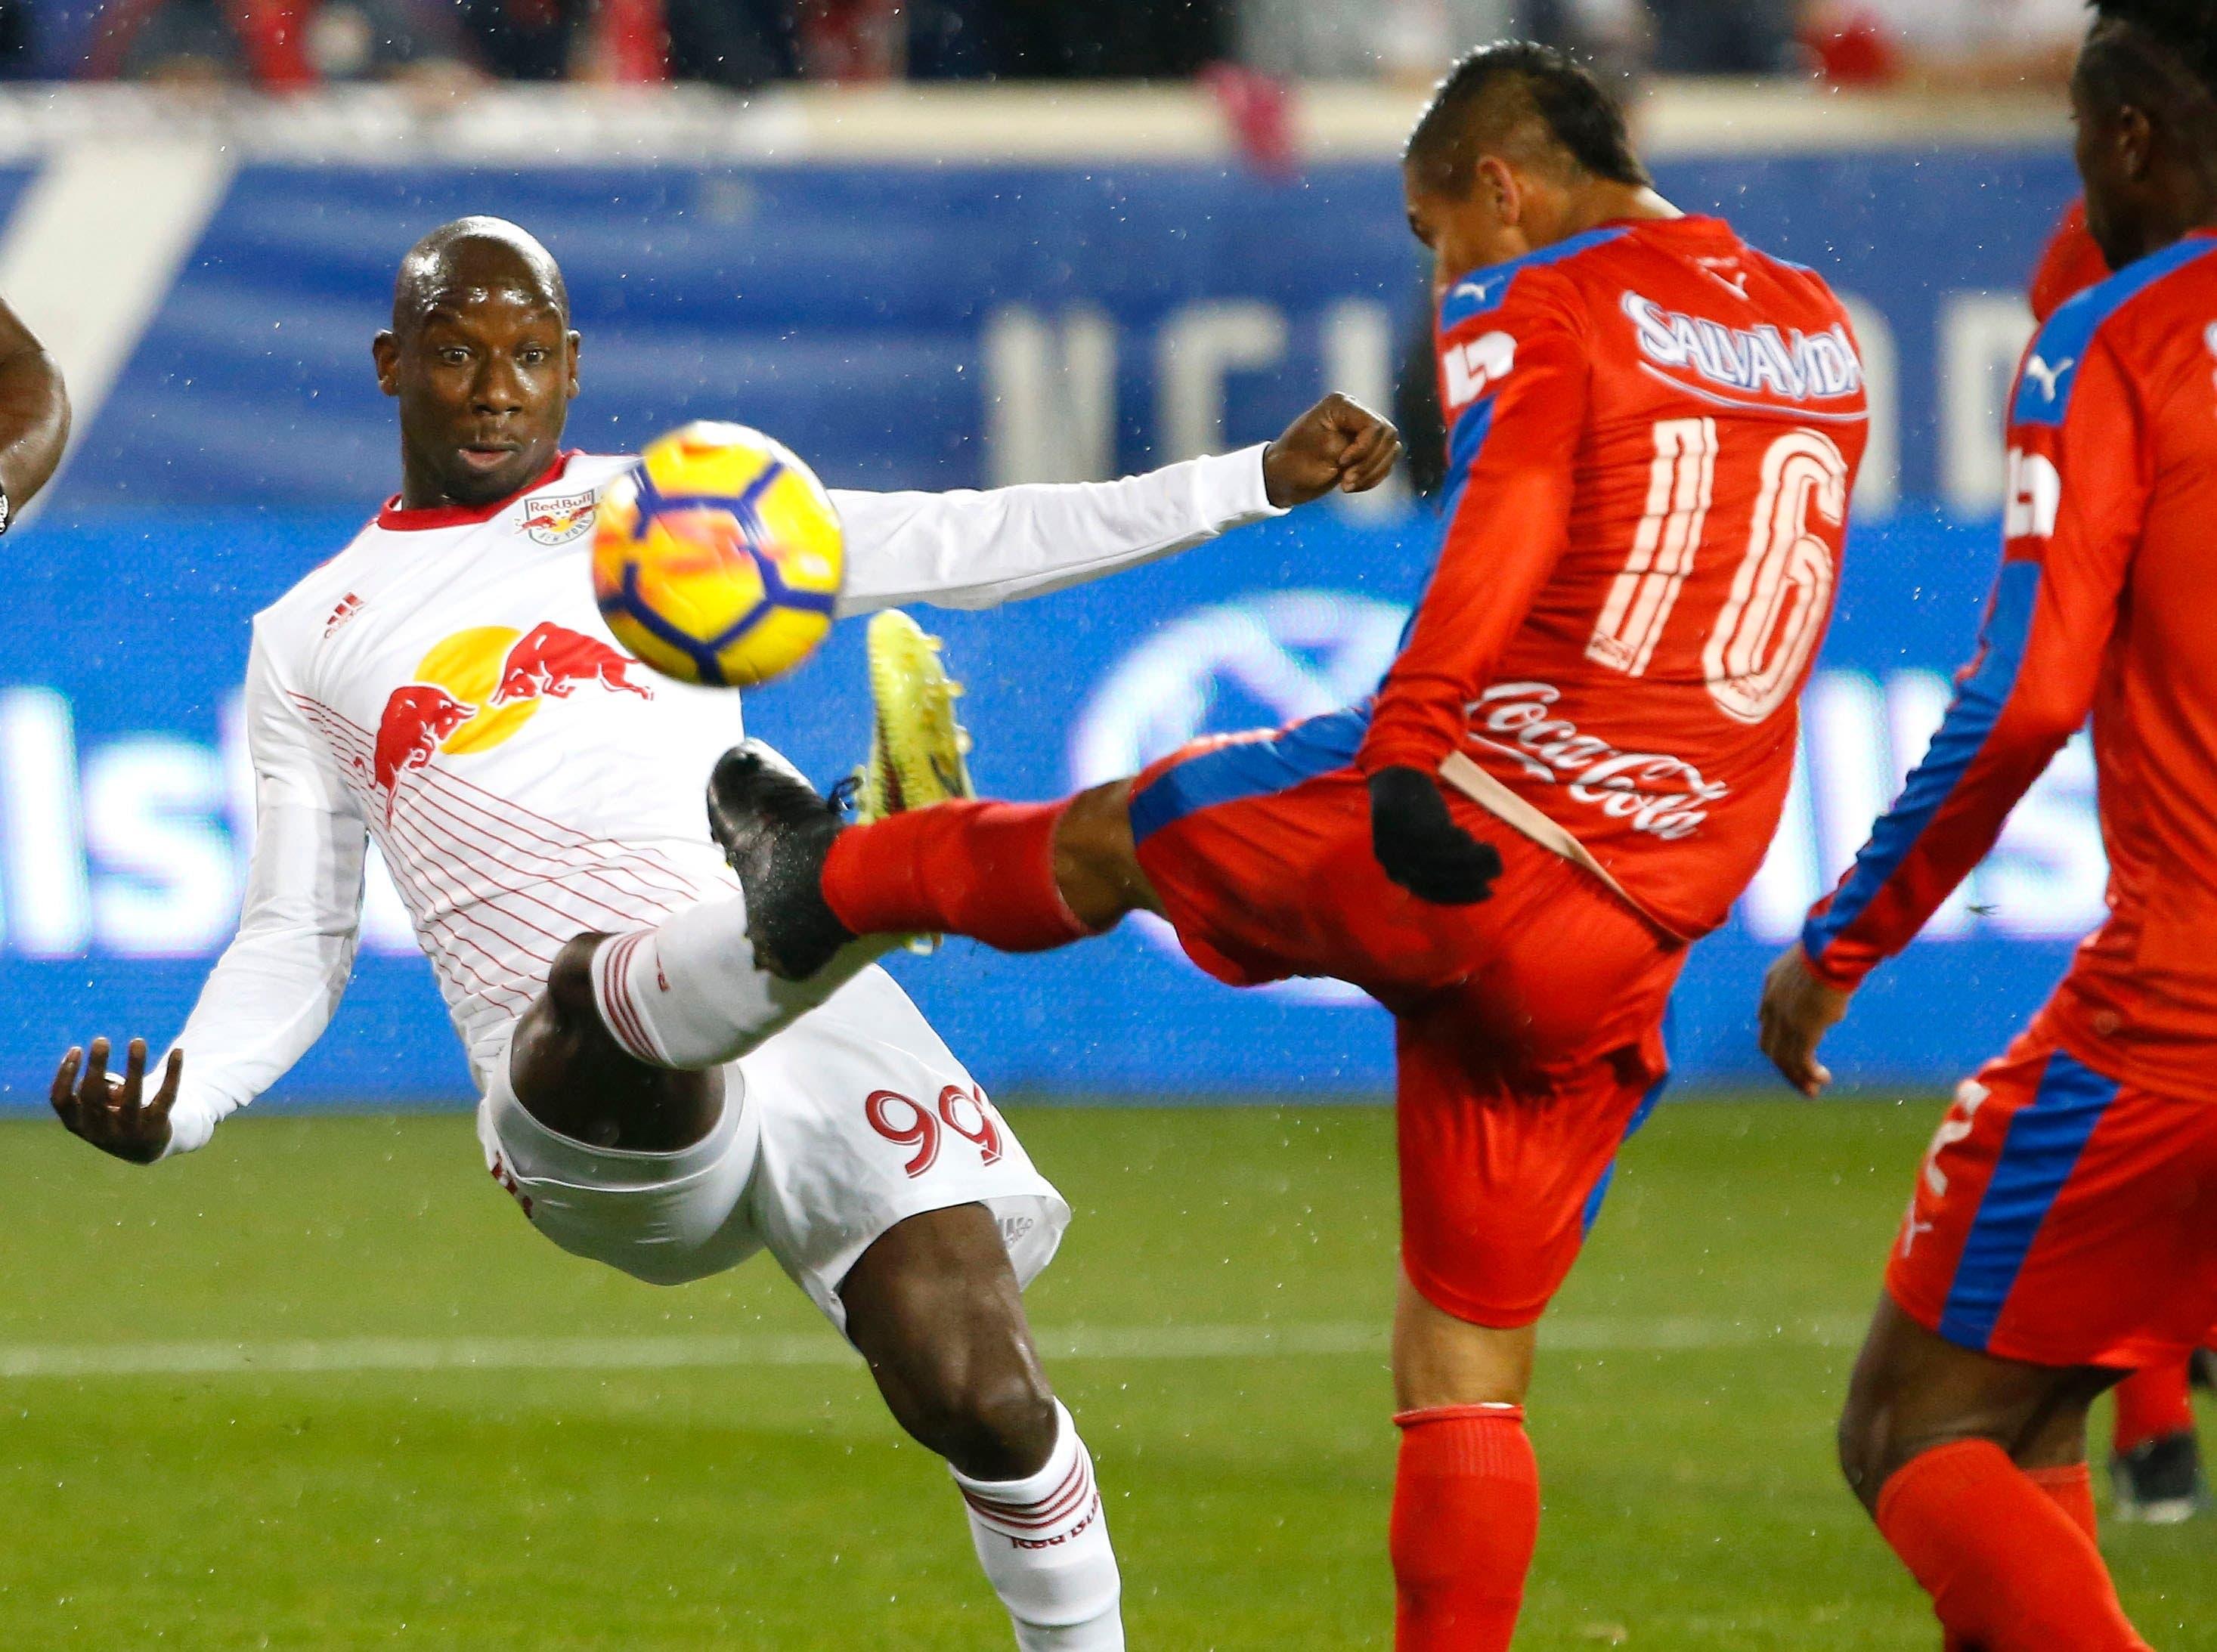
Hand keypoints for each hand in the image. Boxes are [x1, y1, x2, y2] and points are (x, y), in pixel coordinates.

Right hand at [52, 1037, 180, 1163]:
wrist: (144, 1148)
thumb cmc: (113, 1116)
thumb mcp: (97, 1108)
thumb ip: (98, 1091)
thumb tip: (113, 1082)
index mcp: (79, 1125)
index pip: (61, 1101)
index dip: (64, 1075)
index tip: (76, 1048)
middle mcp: (101, 1132)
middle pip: (93, 1097)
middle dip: (96, 1067)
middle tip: (101, 1040)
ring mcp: (129, 1131)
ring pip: (132, 1097)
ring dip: (135, 1066)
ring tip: (137, 1042)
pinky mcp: (157, 1126)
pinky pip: (166, 1096)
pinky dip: (172, 1073)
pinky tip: (178, 1051)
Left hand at [1262, 393, 1402, 506]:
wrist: (1281, 479)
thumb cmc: (1295, 464)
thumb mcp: (1325, 452)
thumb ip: (1358, 444)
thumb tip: (1392, 444)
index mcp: (1341, 405)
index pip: (1375, 426)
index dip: (1364, 449)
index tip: (1342, 464)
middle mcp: (1355, 412)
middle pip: (1388, 436)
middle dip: (1370, 463)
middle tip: (1345, 481)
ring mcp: (1361, 429)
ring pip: (1391, 450)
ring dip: (1372, 473)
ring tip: (1346, 486)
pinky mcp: (1365, 448)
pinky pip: (1385, 461)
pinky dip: (1373, 477)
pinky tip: (1351, 485)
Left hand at [1368, 766, 1502, 903]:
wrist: (1394, 779)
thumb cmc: (1413, 812)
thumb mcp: (1418, 843)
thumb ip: (1435, 862)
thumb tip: (1472, 876)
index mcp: (1396, 872)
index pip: (1433, 893)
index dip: (1462, 895)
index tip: (1488, 892)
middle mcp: (1395, 864)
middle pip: (1439, 880)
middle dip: (1472, 878)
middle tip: (1497, 871)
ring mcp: (1400, 848)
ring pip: (1443, 862)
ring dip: (1472, 860)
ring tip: (1492, 851)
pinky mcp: (1409, 829)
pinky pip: (1439, 843)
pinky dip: (1457, 842)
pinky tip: (1469, 836)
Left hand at [1757, 945, 1849, 1096]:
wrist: (1830, 952)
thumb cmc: (1829, 952)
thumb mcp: (1810, 965)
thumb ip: (1809, 983)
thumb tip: (1826, 995)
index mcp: (1771, 989)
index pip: (1766, 1024)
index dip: (1778, 1042)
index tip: (1793, 1055)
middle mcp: (1772, 1008)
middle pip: (1771, 1048)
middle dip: (1785, 1068)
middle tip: (1801, 1082)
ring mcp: (1786, 1021)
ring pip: (1785, 1059)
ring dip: (1798, 1077)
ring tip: (1812, 1091)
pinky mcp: (1803, 1030)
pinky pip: (1802, 1061)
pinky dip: (1810, 1074)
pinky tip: (1823, 1079)